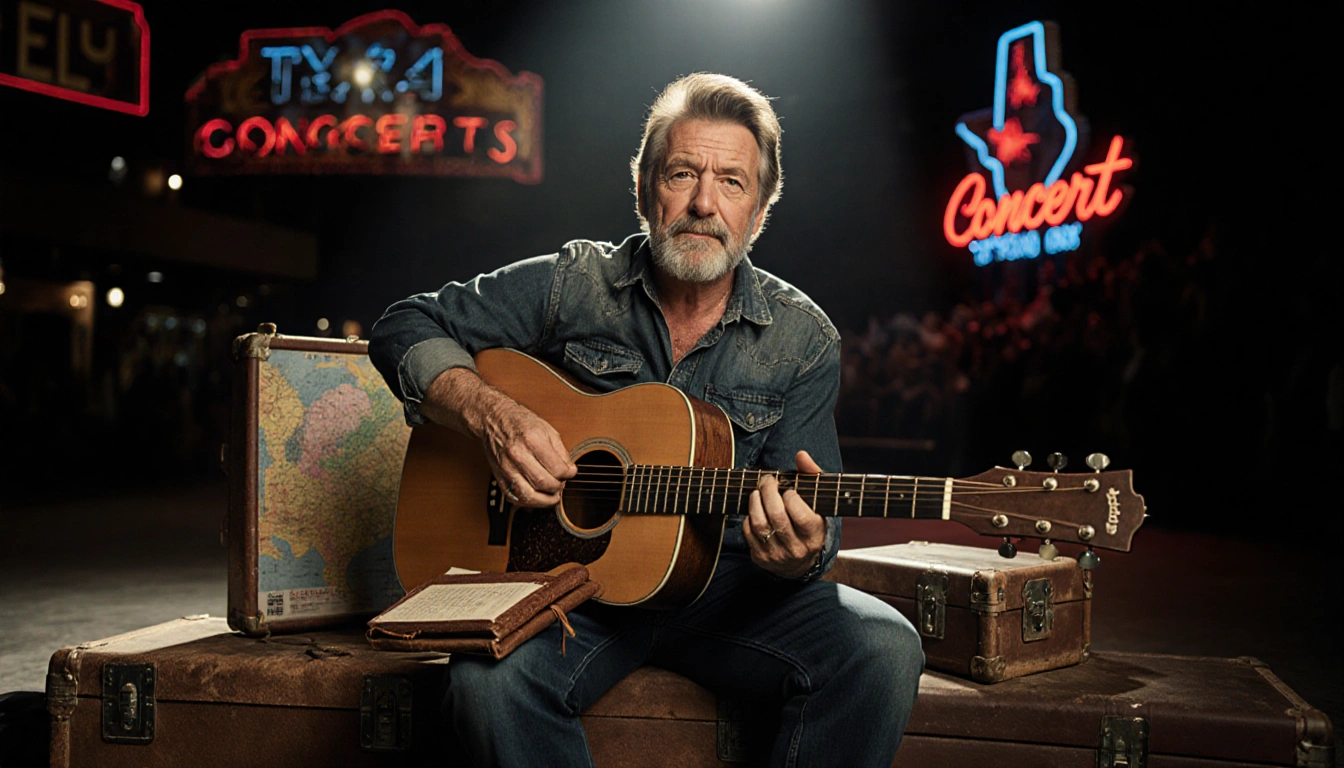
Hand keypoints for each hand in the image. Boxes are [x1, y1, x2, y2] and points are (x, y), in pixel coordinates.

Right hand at [424, 368, 575, 507]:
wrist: (494, 419)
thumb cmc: (521, 423)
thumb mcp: (548, 430)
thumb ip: (561, 452)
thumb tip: (569, 471)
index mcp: (532, 440)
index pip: (557, 469)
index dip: (568, 474)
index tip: (570, 472)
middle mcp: (517, 454)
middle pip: (544, 483)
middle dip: (558, 487)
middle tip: (561, 483)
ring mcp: (506, 467)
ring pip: (529, 495)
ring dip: (545, 500)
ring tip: (552, 494)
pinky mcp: (499, 477)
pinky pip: (515, 498)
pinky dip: (529, 502)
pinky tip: (538, 496)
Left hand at [743, 450, 826, 578]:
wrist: (800, 560)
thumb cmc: (809, 520)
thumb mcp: (817, 500)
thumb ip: (812, 474)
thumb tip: (801, 454)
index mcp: (815, 535)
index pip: (801, 516)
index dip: (791, 498)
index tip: (788, 490)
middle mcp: (797, 549)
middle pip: (777, 517)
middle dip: (768, 493)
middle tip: (767, 481)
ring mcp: (778, 555)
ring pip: (760, 525)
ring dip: (755, 503)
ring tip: (757, 492)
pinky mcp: (761, 558)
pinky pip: (749, 533)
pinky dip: (748, 517)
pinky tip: (754, 509)